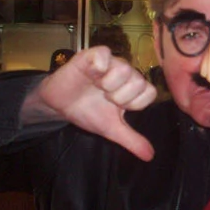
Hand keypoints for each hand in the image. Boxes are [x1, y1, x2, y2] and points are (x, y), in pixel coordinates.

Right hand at [22, 46, 156, 160]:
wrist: (59, 105)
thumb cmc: (87, 111)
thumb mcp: (110, 129)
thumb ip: (131, 140)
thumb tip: (150, 156)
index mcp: (132, 88)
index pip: (150, 92)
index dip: (134, 104)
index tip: (118, 107)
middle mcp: (125, 72)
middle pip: (139, 81)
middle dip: (119, 97)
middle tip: (104, 97)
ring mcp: (110, 62)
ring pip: (124, 68)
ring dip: (108, 84)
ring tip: (96, 86)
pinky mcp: (92, 54)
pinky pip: (104, 53)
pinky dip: (98, 66)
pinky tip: (90, 74)